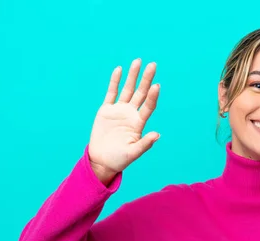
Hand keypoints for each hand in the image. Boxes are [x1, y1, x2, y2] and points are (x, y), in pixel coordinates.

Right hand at [88, 59, 160, 184]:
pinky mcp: (106, 110)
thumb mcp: (133, 153)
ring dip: (133, 76)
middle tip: (153, 64)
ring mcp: (119, 111)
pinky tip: (119, 69)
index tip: (157, 85)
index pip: (148, 106)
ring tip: (138, 61)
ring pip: (127, 89)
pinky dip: (115, 81)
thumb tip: (157, 135)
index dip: (153, 96)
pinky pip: (112, 93)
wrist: (102, 160)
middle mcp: (131, 114)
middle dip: (146, 79)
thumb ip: (144, 144)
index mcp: (139, 123)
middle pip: (141, 93)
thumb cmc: (120, 159)